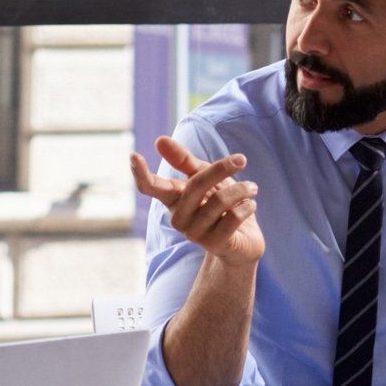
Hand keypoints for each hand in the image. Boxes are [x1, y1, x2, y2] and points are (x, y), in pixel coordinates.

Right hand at [131, 137, 263, 269]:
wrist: (244, 240)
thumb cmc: (221, 205)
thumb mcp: (204, 177)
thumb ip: (183, 160)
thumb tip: (159, 141)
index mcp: (173, 199)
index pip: (151, 186)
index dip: (141, 173)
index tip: (133, 156)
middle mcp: (179, 218)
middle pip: (195, 185)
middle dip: (220, 169)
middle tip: (241, 159)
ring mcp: (195, 233)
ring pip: (220, 200)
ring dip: (242, 189)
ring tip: (251, 188)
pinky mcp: (215, 244)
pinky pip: (234, 216)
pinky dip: (248, 206)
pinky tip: (250, 206)